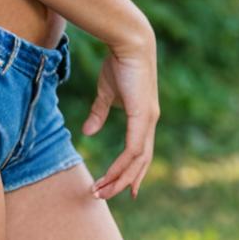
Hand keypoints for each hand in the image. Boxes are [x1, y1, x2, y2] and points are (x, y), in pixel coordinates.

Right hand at [82, 31, 159, 201]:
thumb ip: (100, 112)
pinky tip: (111, 176)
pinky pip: (134, 149)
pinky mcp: (143, 116)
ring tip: (102, 191)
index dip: (132, 171)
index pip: (140, 152)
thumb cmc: (118, 63)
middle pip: (141, 162)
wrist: (129, 42)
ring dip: (119, 178)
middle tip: (106, 196)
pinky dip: (123, 165)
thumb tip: (88, 132)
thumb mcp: (107, 92)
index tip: (121, 188)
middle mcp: (150, 122)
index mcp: (144, 117)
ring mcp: (149, 120)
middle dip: (124, 182)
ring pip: (138, 161)